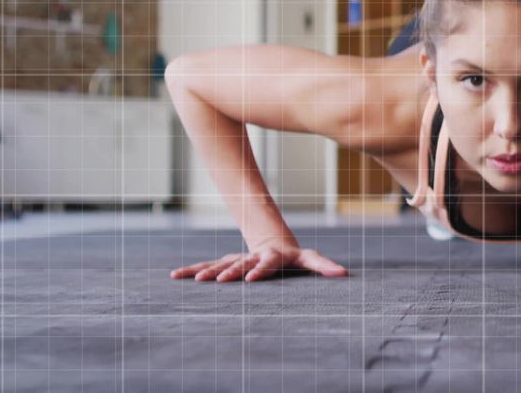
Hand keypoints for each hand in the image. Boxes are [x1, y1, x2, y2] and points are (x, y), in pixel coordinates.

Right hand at [171, 243, 347, 282]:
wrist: (273, 240)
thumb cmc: (293, 255)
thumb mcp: (309, 259)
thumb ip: (324, 265)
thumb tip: (344, 274)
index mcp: (271, 257)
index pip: (266, 263)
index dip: (260, 270)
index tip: (251, 279)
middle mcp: (251, 257)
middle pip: (241, 264)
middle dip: (231, 271)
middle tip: (219, 280)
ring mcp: (237, 259)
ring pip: (221, 264)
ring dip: (208, 271)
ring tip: (196, 280)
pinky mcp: (225, 263)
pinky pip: (207, 266)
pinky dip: (192, 270)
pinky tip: (176, 276)